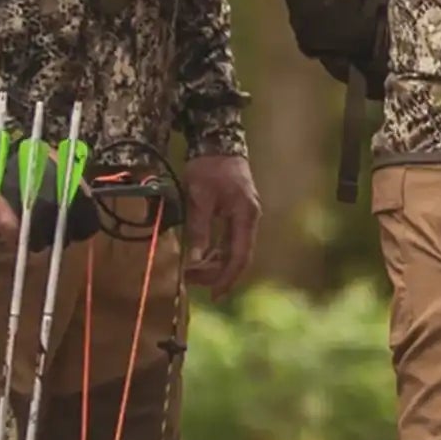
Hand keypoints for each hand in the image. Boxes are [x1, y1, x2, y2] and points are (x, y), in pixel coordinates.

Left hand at [181, 153, 261, 297]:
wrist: (217, 144)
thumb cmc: (209, 169)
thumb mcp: (199, 200)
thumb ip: (199, 230)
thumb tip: (195, 260)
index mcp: (245, 216)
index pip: (240, 256)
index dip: (228, 278)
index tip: (215, 296)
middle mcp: (249, 219)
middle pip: (238, 256)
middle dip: (216, 273)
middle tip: (190, 280)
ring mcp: (244, 217)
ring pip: (233, 250)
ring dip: (214, 263)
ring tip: (190, 270)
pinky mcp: (236, 214)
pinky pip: (229, 240)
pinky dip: (215, 251)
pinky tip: (200, 256)